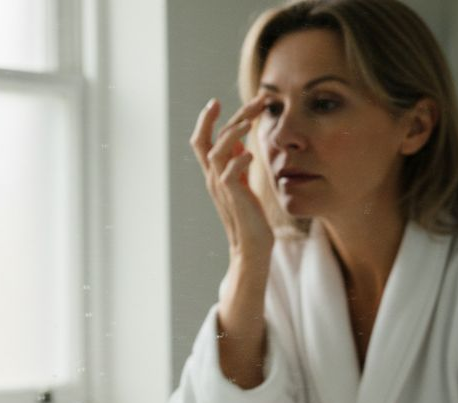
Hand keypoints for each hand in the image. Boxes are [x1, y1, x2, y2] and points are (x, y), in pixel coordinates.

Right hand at [190, 96, 273, 263]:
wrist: (251, 247)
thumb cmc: (250, 217)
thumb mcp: (243, 186)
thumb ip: (238, 165)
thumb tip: (239, 144)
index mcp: (214, 174)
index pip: (201, 141)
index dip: (205, 120)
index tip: (215, 101)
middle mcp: (213, 179)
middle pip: (206, 140)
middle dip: (226, 116)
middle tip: (256, 100)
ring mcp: (221, 188)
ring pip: (215, 152)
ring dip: (233, 133)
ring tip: (251, 122)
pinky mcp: (233, 198)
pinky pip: (230, 173)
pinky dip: (240, 160)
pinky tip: (253, 155)